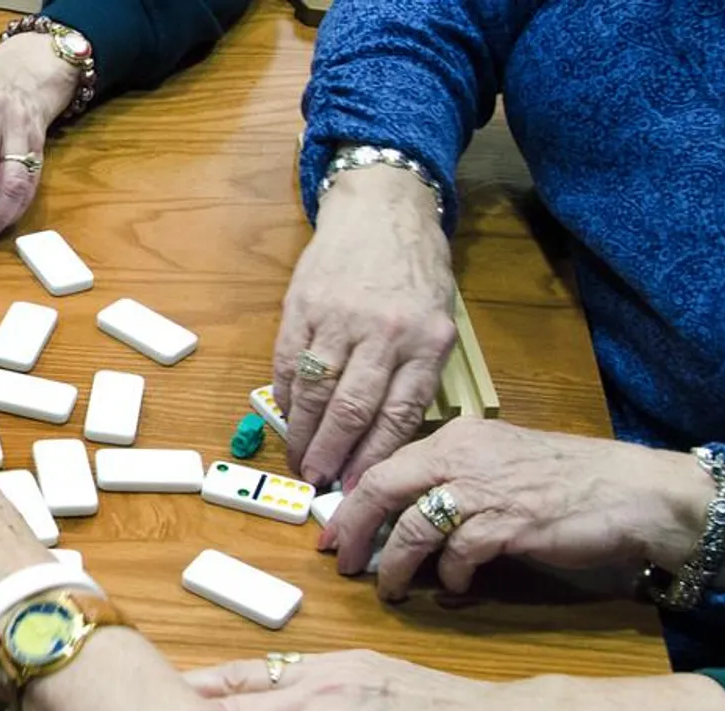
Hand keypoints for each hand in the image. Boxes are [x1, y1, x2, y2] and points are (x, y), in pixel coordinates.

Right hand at [274, 165, 455, 486]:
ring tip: (298, 462)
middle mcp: (383, 333)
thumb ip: (416, 371)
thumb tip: (384, 435)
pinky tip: (288, 416)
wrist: (382, 208)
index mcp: (426, 341)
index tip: (360, 487)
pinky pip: (289, 364)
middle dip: (332, 455)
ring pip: (316, 393)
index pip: (398, 416)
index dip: (374, 458)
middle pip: (351, 411)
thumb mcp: (438, 319)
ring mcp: (338, 319)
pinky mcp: (302, 306)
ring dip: (303, 435)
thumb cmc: (416, 269)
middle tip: (319, 483)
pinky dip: (286, 396)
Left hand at [324, 419, 711, 599]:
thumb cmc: (567, 481)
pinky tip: (455, 585)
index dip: (351, 502)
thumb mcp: (498, 465)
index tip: (332, 531)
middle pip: (382, 489)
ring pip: (412, 527)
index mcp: (456, 437)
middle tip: (340, 560)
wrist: (634, 492)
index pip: (384, 465)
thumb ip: (452, 482)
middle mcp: (462, 455)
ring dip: (395, 565)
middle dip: (352, 529)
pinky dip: (450, 576)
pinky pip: (458, 554)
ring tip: (392, 590)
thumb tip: (404, 520)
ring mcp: (484, 488)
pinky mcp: (508, 523)